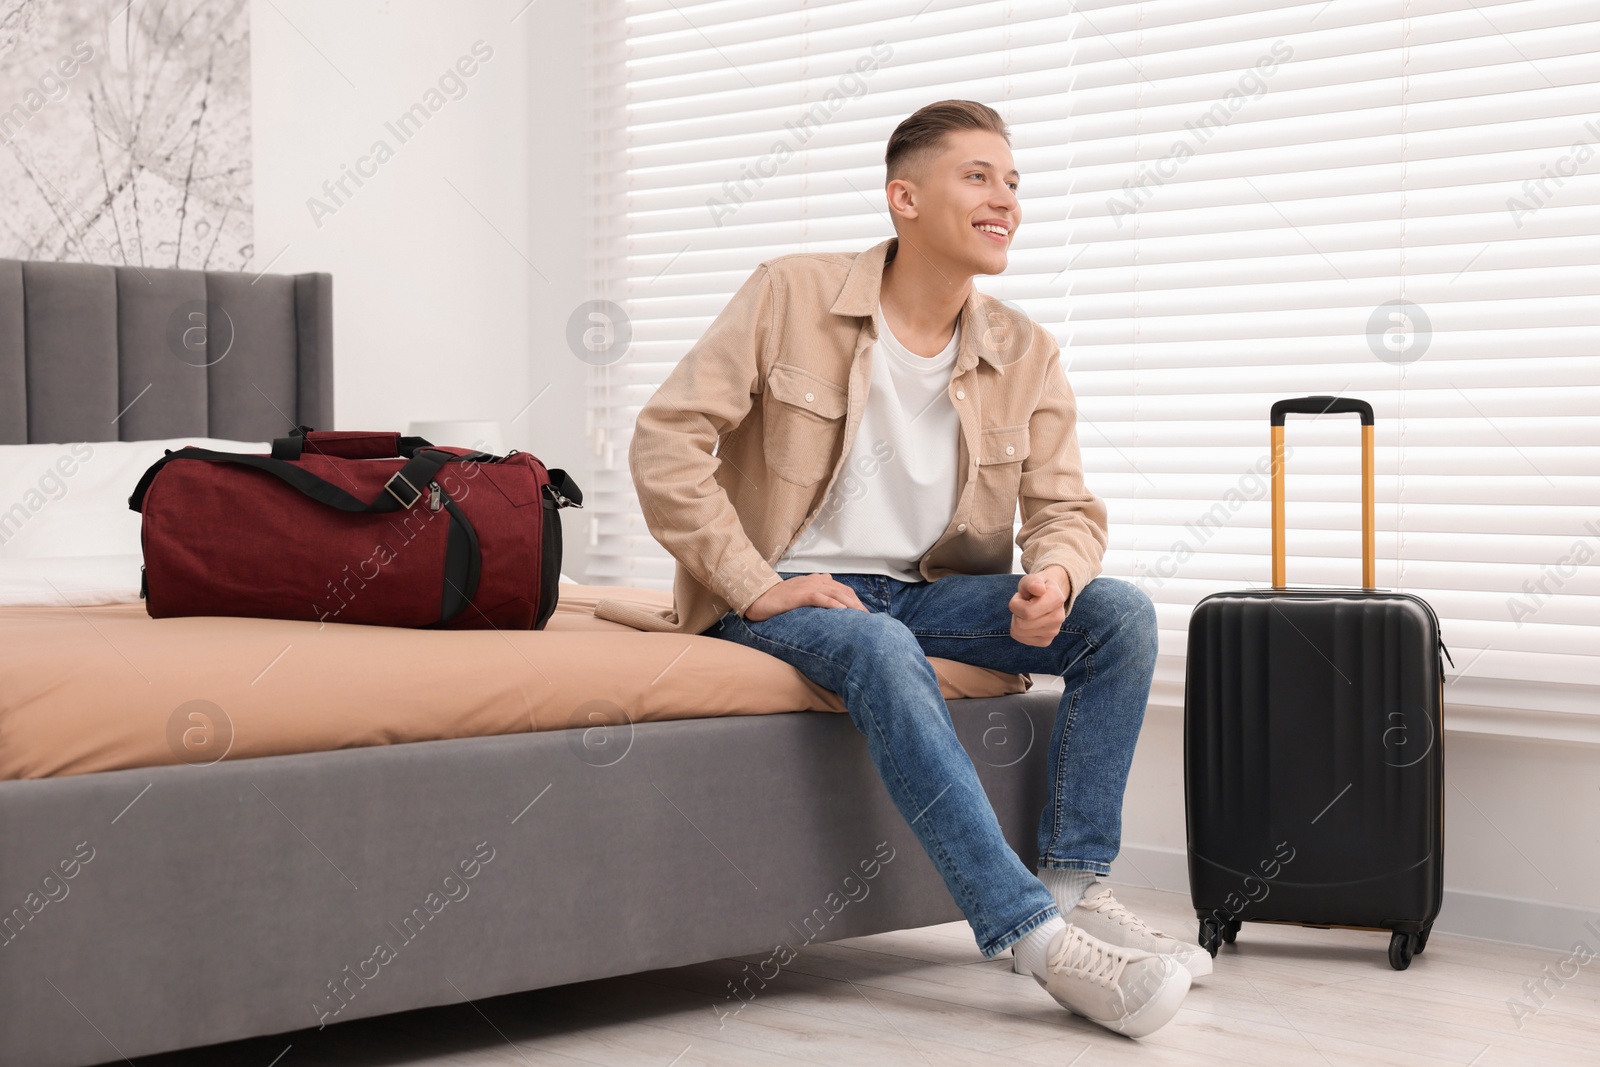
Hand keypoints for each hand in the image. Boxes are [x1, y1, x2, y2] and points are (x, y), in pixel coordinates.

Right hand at [744, 572, 869, 621]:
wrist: (759, 597)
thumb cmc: (778, 597)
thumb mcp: (800, 592)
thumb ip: (815, 591)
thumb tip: (829, 589)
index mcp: (817, 580)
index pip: (842, 589)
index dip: (855, 601)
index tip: (863, 613)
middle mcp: (816, 581)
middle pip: (843, 591)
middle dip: (857, 604)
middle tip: (868, 618)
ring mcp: (809, 586)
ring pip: (836, 594)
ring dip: (851, 605)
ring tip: (861, 616)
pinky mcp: (801, 594)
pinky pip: (821, 598)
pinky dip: (833, 604)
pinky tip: (842, 611)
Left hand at [1009, 566, 1067, 645]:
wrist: (1046, 596)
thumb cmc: (1035, 587)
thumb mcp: (1031, 579)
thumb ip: (1032, 582)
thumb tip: (1038, 589)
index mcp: (1057, 599)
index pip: (1027, 612)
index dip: (1016, 603)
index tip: (1021, 596)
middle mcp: (1058, 618)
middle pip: (1021, 624)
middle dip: (1015, 612)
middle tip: (1023, 604)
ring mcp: (1053, 631)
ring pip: (1019, 632)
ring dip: (1016, 620)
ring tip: (1025, 612)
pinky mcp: (1046, 641)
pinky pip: (1021, 638)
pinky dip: (1018, 630)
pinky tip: (1027, 621)